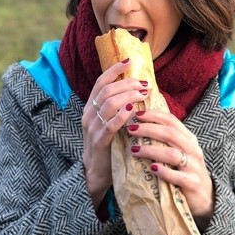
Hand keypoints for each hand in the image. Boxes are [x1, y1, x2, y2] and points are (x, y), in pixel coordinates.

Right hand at [82, 59, 149, 210]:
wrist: (97, 172)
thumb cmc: (109, 143)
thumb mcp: (110, 121)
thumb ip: (119, 105)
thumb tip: (139, 87)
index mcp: (91, 106)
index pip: (101, 82)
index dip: (114, 70)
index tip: (129, 61)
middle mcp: (89, 114)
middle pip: (107, 90)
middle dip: (127, 84)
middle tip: (145, 84)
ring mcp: (92, 128)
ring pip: (108, 104)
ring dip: (128, 96)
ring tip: (143, 93)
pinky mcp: (99, 142)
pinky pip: (109, 125)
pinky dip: (121, 116)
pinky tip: (132, 110)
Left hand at [127, 110, 214, 230]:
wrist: (205, 197)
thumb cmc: (186, 171)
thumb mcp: (180, 152)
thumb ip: (165, 140)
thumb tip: (140, 125)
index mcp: (189, 138)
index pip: (172, 120)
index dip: (154, 115)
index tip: (137, 115)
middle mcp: (193, 149)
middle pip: (170, 134)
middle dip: (148, 129)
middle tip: (130, 130)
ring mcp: (194, 166)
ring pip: (171, 154)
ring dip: (151, 151)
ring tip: (134, 150)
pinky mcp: (192, 183)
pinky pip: (177, 176)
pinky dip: (163, 172)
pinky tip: (152, 169)